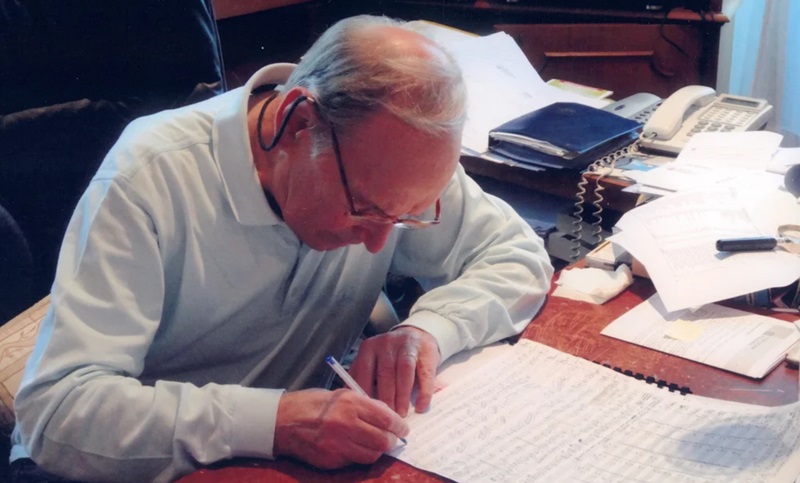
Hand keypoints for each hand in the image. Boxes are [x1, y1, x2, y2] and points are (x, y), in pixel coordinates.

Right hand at [273, 388, 408, 468]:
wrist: (282, 421)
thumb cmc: (313, 403)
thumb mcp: (341, 394)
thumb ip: (365, 405)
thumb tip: (388, 417)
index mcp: (350, 403)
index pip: (386, 419)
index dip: (399, 426)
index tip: (403, 428)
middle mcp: (346, 424)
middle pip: (383, 441)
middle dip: (391, 441)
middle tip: (391, 438)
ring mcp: (338, 445)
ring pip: (371, 455)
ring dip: (376, 450)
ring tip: (373, 443)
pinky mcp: (331, 460)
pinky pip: (354, 461)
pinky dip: (359, 456)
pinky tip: (354, 447)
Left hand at [349, 326, 440, 416]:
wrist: (418, 337)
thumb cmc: (390, 358)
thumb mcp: (373, 361)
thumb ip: (363, 377)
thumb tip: (355, 404)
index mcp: (369, 348)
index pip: (364, 370)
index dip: (365, 392)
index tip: (367, 412)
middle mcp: (386, 343)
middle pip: (385, 372)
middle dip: (386, 398)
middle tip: (386, 418)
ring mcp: (407, 345)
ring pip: (404, 371)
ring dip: (402, 396)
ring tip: (401, 415)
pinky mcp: (427, 351)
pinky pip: (424, 374)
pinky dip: (424, 392)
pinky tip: (420, 406)